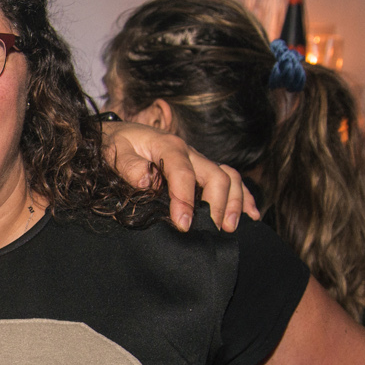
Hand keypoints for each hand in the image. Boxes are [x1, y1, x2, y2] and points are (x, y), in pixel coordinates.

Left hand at [100, 121, 257, 231]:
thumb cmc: (115, 145)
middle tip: (213, 230)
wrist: (117, 134)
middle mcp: (189, 152)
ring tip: (229, 227)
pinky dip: (244, 197)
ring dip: (234, 202)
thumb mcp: (113, 151)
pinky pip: (230, 180)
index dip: (186, 200)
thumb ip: (128, 166)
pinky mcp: (201, 170)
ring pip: (228, 177)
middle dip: (217, 204)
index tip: (183, 224)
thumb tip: (145, 180)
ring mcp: (198, 161)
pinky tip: (251, 215)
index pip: (183, 173)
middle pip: (215, 175)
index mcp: (168, 146)